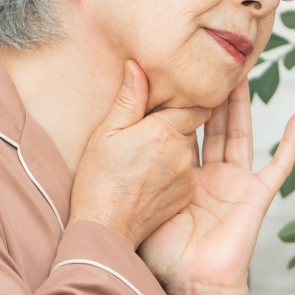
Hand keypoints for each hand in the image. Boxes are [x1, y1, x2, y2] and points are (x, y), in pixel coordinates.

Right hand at [68, 61, 204, 246]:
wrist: (106, 227)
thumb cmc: (99, 180)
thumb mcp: (107, 133)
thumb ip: (129, 99)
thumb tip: (137, 67)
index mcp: (166, 131)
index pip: (195, 104)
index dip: (184, 99)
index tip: (172, 97)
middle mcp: (183, 153)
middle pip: (192, 125)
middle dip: (176, 121)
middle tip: (151, 123)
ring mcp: (187, 176)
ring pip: (189, 149)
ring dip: (174, 145)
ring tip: (146, 150)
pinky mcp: (185, 195)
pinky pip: (186, 172)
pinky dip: (173, 168)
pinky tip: (150, 172)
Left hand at [140, 81, 294, 294]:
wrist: (186, 285)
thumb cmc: (158, 248)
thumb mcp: (140, 190)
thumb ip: (132, 144)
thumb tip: (121, 119)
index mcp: (181, 174)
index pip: (183, 128)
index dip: (183, 99)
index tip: (177, 66)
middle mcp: (209, 175)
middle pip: (212, 125)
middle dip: (213, 93)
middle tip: (211, 60)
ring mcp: (235, 184)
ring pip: (240, 134)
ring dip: (243, 105)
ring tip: (243, 72)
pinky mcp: (256, 196)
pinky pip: (278, 166)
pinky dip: (291, 144)